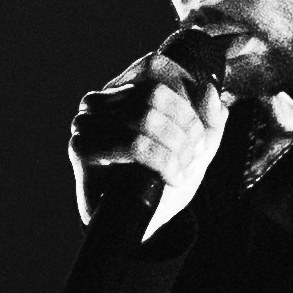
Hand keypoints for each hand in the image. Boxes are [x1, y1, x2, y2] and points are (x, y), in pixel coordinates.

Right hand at [68, 45, 230, 238]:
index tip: (200, 136)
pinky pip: (133, 144)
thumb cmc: (162, 180)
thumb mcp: (197, 149)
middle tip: (195, 157)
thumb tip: (209, 90)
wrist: (138, 224)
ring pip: (145, 118)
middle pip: (155, 94)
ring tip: (182, 170)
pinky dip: (162, 161)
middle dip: (186, 129)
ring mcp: (86, 123)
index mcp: (121, 91)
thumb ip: (209, 120)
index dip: (186, 101)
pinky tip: (170, 178)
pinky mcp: (82, 149)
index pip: (155, 67)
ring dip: (175, 147)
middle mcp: (99, 101)